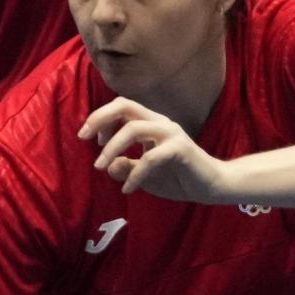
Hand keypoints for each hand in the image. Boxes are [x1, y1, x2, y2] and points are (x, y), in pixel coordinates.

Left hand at [80, 97, 224, 202]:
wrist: (211, 187)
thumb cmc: (177, 177)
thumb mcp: (143, 174)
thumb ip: (126, 167)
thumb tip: (109, 165)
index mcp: (150, 122)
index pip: (121, 106)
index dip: (100, 118)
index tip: (89, 139)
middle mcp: (159, 122)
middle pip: (124, 105)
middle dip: (100, 118)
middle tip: (83, 137)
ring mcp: (171, 133)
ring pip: (134, 128)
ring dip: (112, 148)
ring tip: (102, 167)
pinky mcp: (181, 148)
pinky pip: (150, 157)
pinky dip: (135, 174)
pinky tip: (128, 189)